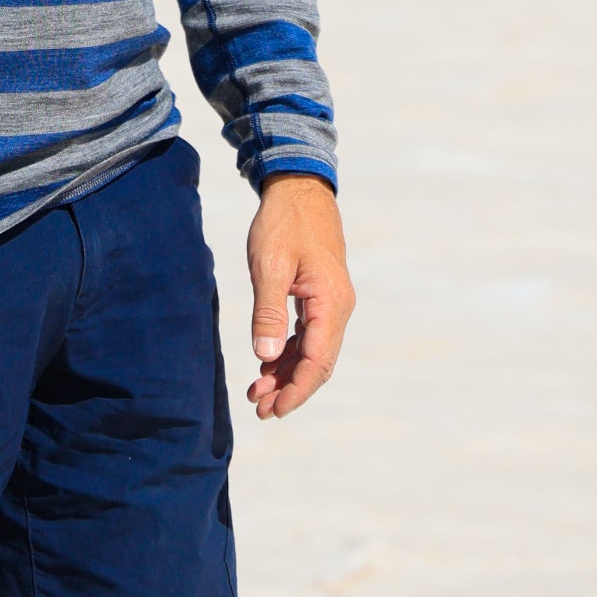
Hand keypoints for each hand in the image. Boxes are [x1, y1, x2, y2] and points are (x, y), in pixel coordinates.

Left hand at [247, 173, 354, 419]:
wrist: (298, 187)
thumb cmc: (284, 223)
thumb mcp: (269, 266)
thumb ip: (268, 312)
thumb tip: (265, 357)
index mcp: (331, 302)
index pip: (318, 362)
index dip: (296, 390)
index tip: (272, 410)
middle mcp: (338, 306)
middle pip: (318, 362)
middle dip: (290, 388)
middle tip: (259, 409)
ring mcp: (332, 300)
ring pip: (313, 350)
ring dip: (287, 372)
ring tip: (257, 391)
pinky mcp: (321, 294)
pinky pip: (309, 333)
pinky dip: (289, 352)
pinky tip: (268, 363)